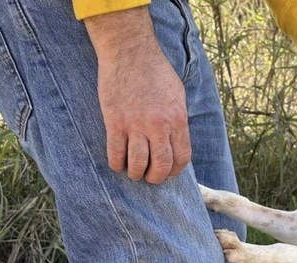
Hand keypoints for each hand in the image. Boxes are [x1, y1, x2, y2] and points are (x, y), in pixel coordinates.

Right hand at [85, 7, 190, 183]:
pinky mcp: (115, 122)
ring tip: (133, 172)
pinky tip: (118, 163)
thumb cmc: (155, 71)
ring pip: (138, 164)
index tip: (168, 173)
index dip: (175, 171)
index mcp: (177, 120)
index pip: (181, 158)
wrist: (130, 50)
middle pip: (161, 166)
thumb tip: (176, 143)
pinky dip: (117, 164)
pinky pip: (116, 153)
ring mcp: (136, 125)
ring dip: (136, 174)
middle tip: (150, 177)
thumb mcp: (177, 96)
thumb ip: (177, 121)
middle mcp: (158, 125)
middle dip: (156, 177)